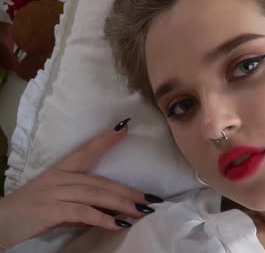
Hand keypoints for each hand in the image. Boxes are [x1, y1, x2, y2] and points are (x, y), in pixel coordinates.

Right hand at [0, 118, 163, 249]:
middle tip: (151, 198)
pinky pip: (83, 213)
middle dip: (128, 191)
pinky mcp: (51, 210)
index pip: (86, 151)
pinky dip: (103, 218)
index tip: (124, 127)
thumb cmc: (27, 214)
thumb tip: (106, 212)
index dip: (106, 140)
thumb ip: (79, 205)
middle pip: (100, 182)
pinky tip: (118, 224)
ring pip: (96, 195)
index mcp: (60, 171)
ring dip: (122, 204)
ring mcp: (55, 193)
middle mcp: (59, 178)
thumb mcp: (55, 205)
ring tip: (142, 211)